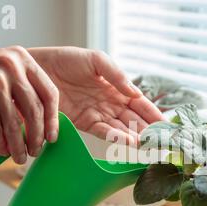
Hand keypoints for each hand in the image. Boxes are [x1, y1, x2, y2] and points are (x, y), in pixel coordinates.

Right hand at [0, 46, 58, 163]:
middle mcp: (10, 68)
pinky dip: (1, 145)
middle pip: (35, 111)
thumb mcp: (2, 71)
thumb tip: (44, 123)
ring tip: (20, 157)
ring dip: (19, 146)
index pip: (49, 92)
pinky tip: (3, 151)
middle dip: (38, 136)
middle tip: (37, 150)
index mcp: (21, 59)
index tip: (53, 136)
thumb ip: (23, 89)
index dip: (53, 118)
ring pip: (16, 125)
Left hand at [28, 47, 164, 144]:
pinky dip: (115, 137)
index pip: (141, 104)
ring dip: (135, 137)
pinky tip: (127, 141)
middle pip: (135, 120)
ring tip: (147, 145)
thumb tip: (136, 93)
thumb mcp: (96, 60)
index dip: (154, 115)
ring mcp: (98, 114)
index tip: (167, 126)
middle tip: (162, 142)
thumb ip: (116, 74)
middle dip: (149, 131)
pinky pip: (103, 131)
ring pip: (122, 128)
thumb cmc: (68, 59)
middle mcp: (111, 104)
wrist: (39, 69)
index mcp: (118, 88)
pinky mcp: (84, 123)